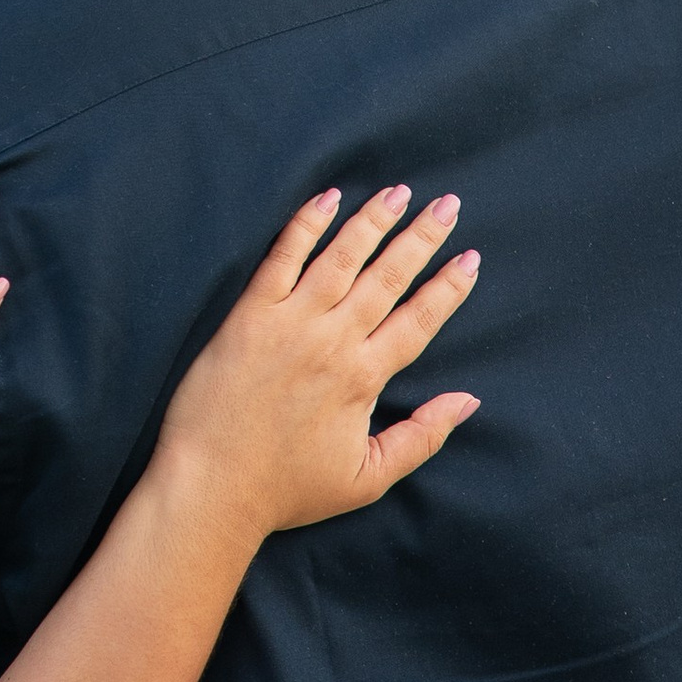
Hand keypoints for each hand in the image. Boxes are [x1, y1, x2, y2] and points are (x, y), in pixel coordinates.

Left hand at [153, 183, 480, 550]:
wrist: (212, 486)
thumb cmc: (287, 489)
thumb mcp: (367, 478)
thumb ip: (422, 437)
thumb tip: (467, 402)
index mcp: (363, 379)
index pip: (417, 321)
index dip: (447, 289)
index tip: (470, 258)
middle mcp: (332, 341)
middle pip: (387, 278)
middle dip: (421, 238)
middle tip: (447, 205)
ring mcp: (289, 323)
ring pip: (341, 259)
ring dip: (372, 221)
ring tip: (399, 192)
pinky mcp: (249, 315)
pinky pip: (282, 259)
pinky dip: (305, 225)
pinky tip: (326, 199)